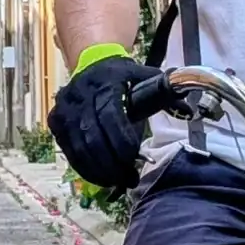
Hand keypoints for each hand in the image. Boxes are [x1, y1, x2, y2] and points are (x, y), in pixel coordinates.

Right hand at [49, 51, 153, 191]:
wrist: (92, 63)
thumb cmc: (124, 77)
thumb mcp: (145, 77)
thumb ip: (165, 92)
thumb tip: (189, 109)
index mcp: (104, 81)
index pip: (110, 115)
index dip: (121, 139)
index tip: (134, 157)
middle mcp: (79, 94)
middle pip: (92, 135)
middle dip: (111, 162)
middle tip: (127, 178)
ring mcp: (64, 108)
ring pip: (78, 146)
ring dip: (98, 169)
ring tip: (117, 181)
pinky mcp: (55, 121)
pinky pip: (69, 150)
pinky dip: (84, 167)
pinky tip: (100, 177)